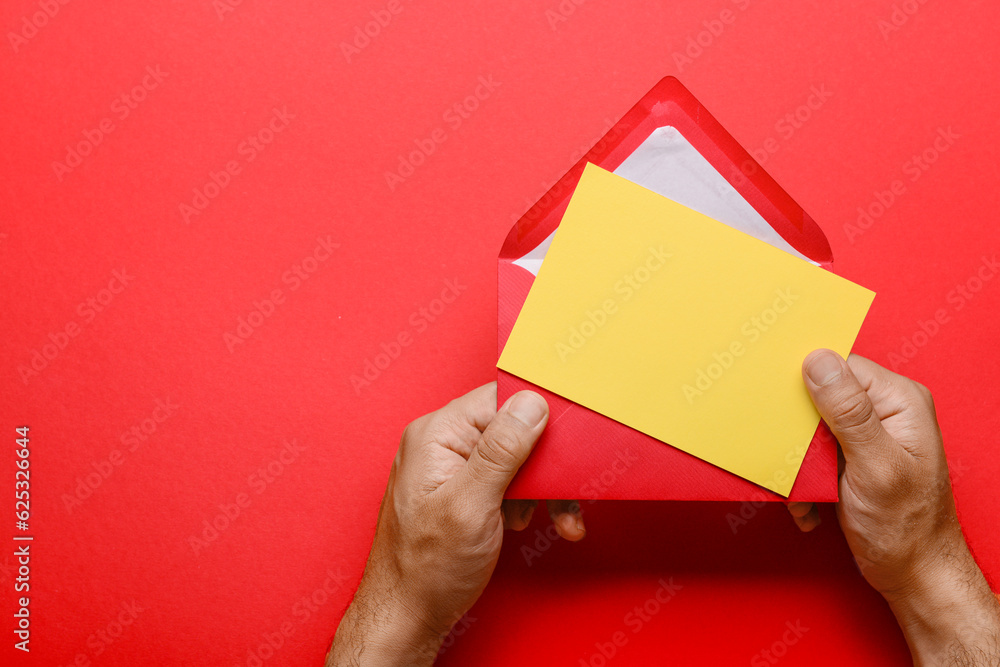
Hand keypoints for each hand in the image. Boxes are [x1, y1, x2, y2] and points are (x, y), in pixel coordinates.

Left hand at [328, 383, 583, 665]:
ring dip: (541, 487)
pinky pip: (507, 479)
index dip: (538, 417)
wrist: (407, 616)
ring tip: (557, 518)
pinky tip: (535, 523)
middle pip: (512, 428)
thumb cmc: (425, 569)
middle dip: (545, 462)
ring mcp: (452, 467)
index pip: (498, 400)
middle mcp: (442, 443)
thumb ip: (501, 452)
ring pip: (515, 456)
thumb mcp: (470, 507)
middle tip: (567, 491)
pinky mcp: (464, 489)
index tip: (568, 439)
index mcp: (436, 435)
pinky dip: (528, 500)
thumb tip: (531, 403)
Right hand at [791, 350, 999, 663]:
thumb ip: (848, 412)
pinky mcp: (851, 456)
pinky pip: (812, 453)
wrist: (915, 574)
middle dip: (798, 434)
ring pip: (809, 428)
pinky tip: (812, 503)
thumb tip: (818, 360)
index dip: (806, 385)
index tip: (785, 412)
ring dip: (798, 463)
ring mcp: (868, 433)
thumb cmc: (906, 528)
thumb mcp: (874, 467)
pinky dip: (804, 479)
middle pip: (819, 396)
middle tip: (797, 463)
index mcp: (899, 401)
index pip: (840, 367)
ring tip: (807, 493)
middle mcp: (885, 410)